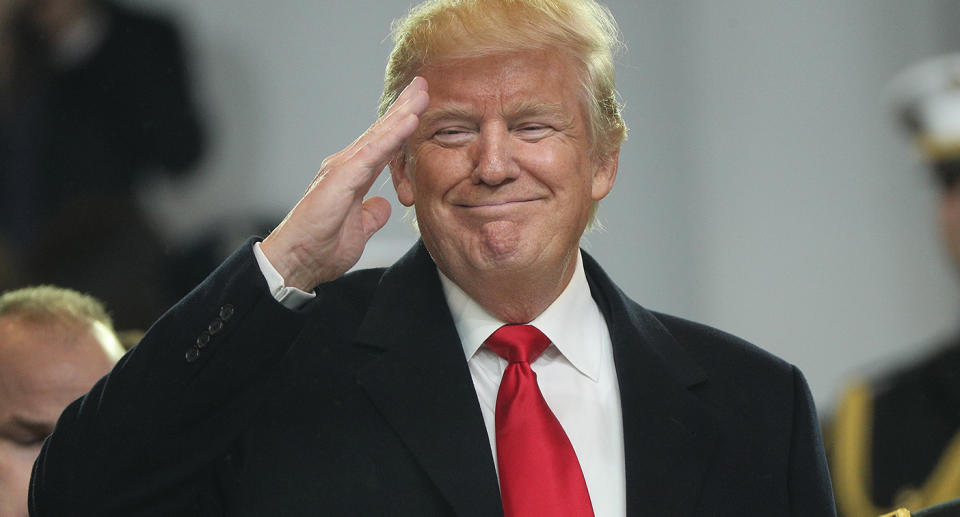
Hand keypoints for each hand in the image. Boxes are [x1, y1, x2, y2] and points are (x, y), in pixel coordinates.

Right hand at [260, 77, 428, 290]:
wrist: (297, 262)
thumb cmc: (321, 248)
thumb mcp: (358, 230)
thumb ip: (371, 215)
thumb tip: (382, 205)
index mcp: (352, 177)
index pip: (383, 146)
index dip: (401, 126)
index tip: (419, 107)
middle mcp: (346, 167)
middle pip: (381, 132)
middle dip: (403, 108)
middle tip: (423, 85)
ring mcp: (342, 169)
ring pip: (378, 136)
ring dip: (402, 114)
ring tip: (421, 93)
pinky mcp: (340, 178)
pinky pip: (373, 153)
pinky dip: (392, 135)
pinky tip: (409, 120)